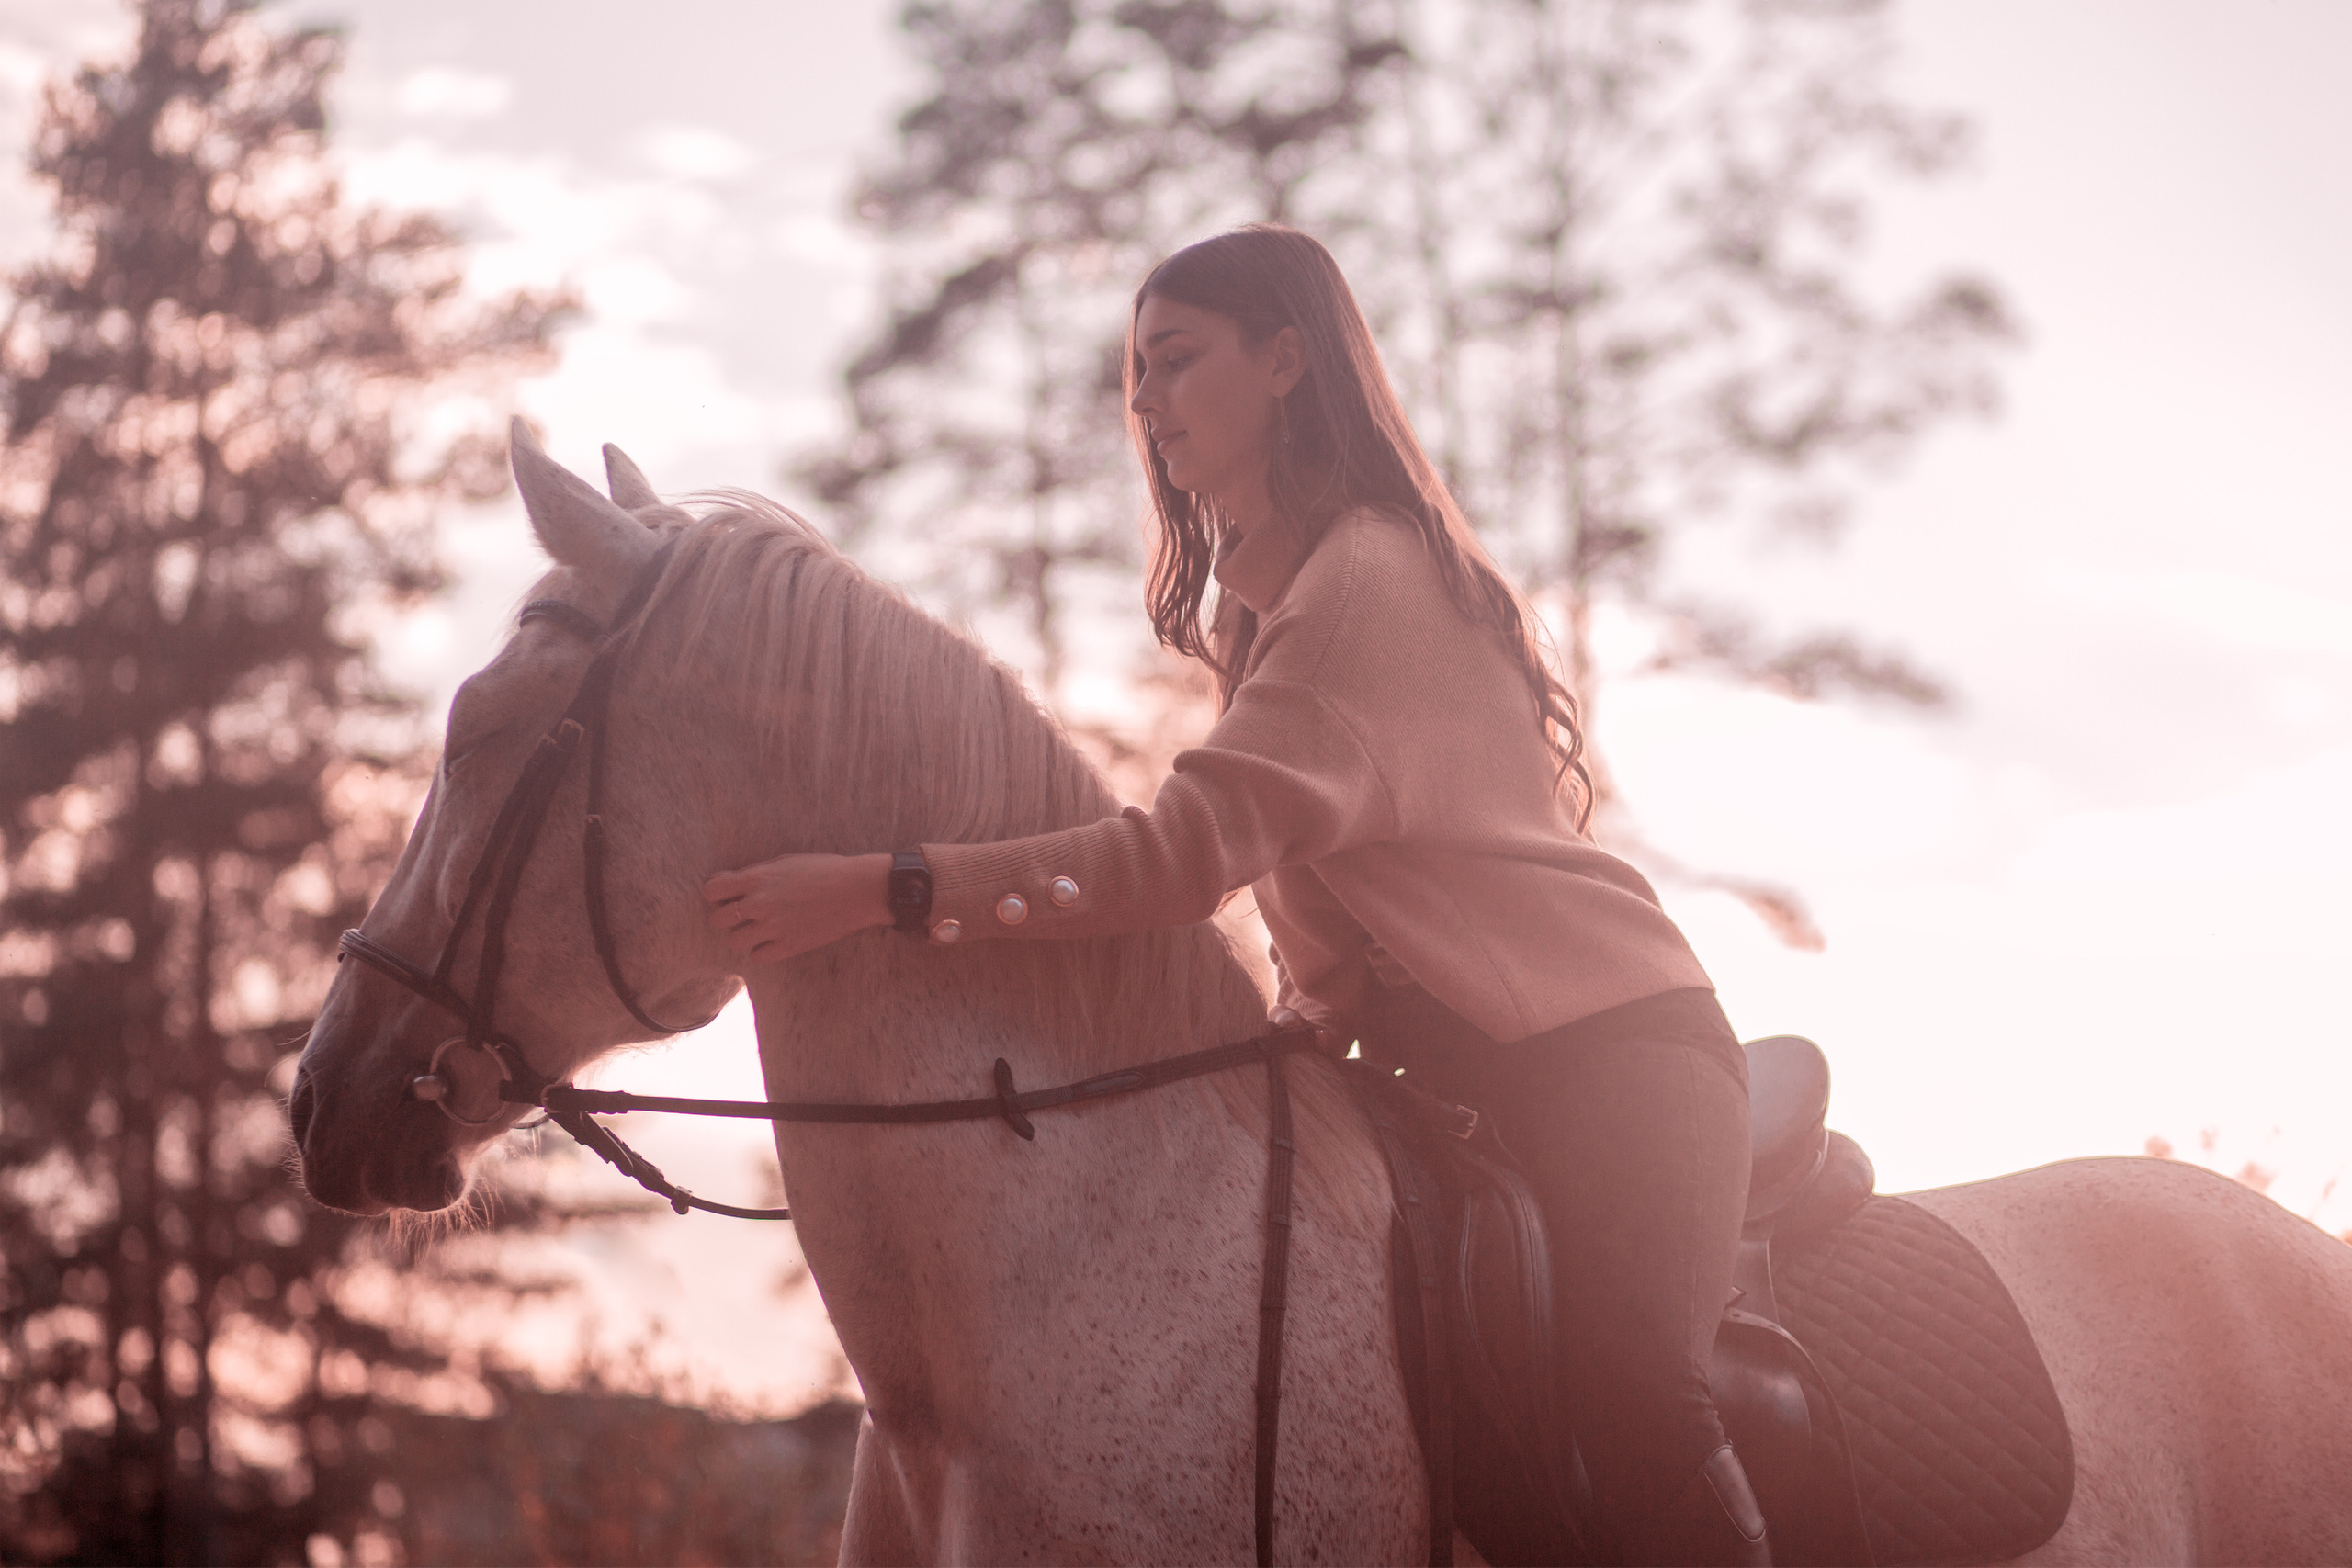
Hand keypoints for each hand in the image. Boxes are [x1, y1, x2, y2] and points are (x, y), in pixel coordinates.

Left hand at [702, 852, 892, 965]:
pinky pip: (757, 957)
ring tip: (760, 930)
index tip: (729, 896)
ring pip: (734, 942)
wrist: (857, 890)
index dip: (716, 894)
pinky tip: (775, 941)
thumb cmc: (823, 870)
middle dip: (727, 918)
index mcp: (757, 878)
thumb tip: (722, 880)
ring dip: (744, 937)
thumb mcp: (784, 862)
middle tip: (743, 916)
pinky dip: (763, 951)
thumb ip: (752, 873)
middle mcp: (760, 903)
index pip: (711, 891)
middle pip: (718, 920)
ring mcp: (773, 927)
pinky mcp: (789, 946)